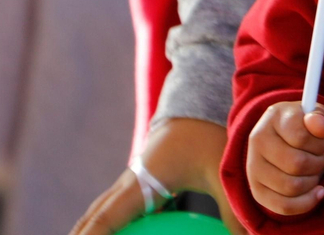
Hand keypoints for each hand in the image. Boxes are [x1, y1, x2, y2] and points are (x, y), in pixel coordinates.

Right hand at [69, 117, 244, 234]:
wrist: (199, 102)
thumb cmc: (210, 134)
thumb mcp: (222, 170)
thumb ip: (231, 209)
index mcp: (142, 180)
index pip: (107, 217)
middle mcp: (130, 181)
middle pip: (95, 216)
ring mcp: (133, 181)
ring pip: (102, 211)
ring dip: (92, 229)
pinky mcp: (142, 182)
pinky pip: (118, 208)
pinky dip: (110, 224)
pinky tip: (122, 234)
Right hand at [246, 102, 323, 216]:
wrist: (293, 140)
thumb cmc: (311, 128)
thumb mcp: (322, 117)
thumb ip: (322, 120)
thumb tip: (319, 124)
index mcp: (274, 116)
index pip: (301, 137)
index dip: (321, 142)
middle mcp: (257, 141)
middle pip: (297, 164)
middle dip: (319, 163)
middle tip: (322, 157)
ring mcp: (253, 167)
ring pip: (292, 187)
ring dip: (314, 181)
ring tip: (316, 171)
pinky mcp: (257, 191)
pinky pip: (284, 206)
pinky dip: (306, 202)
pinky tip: (318, 191)